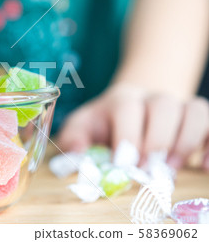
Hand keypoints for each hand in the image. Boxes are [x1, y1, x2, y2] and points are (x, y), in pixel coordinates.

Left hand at [55, 83, 208, 170]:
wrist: (132, 109)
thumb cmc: (104, 123)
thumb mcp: (82, 126)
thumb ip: (72, 137)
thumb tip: (76, 152)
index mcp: (122, 98)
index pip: (127, 107)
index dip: (127, 134)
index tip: (123, 164)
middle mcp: (153, 97)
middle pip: (163, 106)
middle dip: (156, 140)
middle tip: (147, 171)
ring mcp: (179, 106)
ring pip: (194, 110)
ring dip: (186, 142)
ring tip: (171, 169)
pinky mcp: (198, 118)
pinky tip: (205, 168)